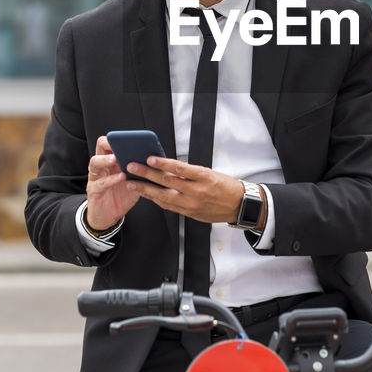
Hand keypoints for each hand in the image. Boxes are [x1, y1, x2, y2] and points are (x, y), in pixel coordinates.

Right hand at [85, 136, 139, 229]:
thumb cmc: (122, 196)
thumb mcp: (134, 181)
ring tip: (116, 158)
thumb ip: (140, 171)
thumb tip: (157, 160)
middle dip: (109, 143)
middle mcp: (102, 166)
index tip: (130, 137)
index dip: (118, 137)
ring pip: (95, 162)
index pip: (111, 142)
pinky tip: (121, 177)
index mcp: (111, 160)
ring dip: (106, 159)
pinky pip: (100, 182)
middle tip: (118, 144)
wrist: (108, 217)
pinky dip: (111, 179)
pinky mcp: (93, 191)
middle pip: (100, 147)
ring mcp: (95, 177)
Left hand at [126, 156, 247, 226]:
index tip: (150, 158)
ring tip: (133, 183)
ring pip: (164, 196)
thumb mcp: (210, 173)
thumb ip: (189, 172)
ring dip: (146, 189)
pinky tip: (147, 195)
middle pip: (167, 182)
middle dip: (147, 174)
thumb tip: (168, 166)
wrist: (239, 205)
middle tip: (132, 167)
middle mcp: (196, 191)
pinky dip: (157, 200)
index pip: (179, 168)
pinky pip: (169, 206)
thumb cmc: (226, 186)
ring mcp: (192, 204)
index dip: (162, 163)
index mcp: (203, 177)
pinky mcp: (190, 213)